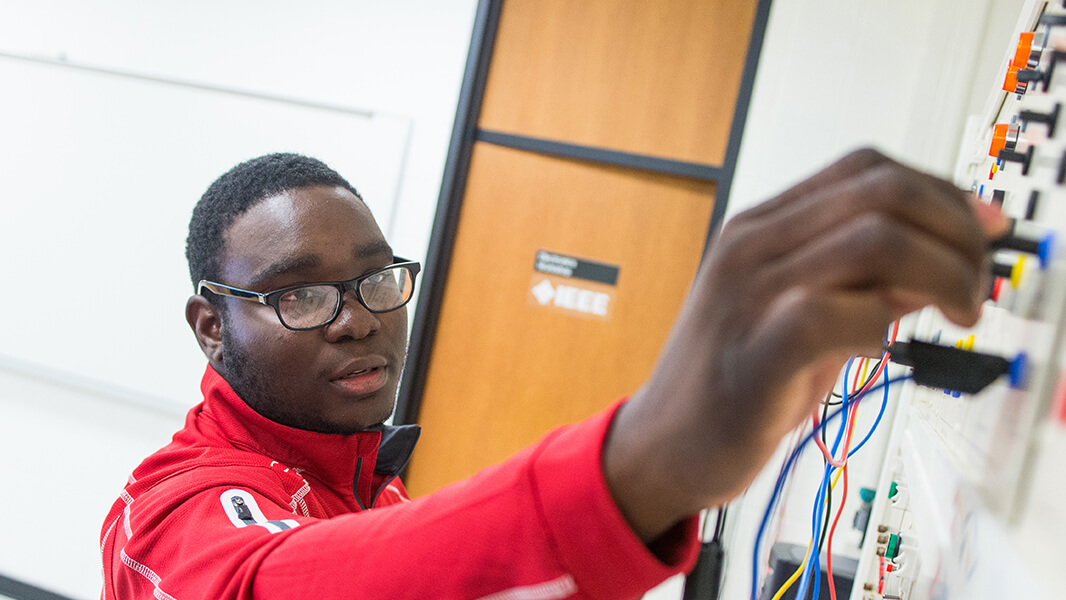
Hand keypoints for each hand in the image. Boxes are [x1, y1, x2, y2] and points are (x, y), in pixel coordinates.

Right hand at [603, 149, 1007, 541]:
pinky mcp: (757, 352)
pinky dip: (881, 326)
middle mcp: (752, 246)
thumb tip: (936, 263)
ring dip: (941, 274)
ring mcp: (749, 294)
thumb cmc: (732, 380)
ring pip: (874, 240)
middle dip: (955, 230)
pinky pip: (839, 313)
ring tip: (954, 314)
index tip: (980, 228)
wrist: (662, 442)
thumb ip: (860, 282)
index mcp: (760, 228)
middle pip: (881, 192)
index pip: (865, 170)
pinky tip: (878, 347)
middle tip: (974, 282)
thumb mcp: (799, 315)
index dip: (939, 191)